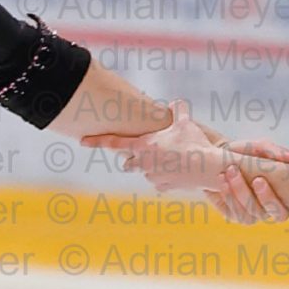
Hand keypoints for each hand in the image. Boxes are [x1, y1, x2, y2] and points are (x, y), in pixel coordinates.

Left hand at [88, 99, 229, 194]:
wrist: (207, 166)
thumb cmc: (194, 142)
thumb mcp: (185, 122)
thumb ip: (178, 110)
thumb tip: (177, 103)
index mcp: (142, 145)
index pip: (113, 142)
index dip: (96, 141)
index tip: (82, 141)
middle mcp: (142, 162)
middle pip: (127, 162)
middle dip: (132, 158)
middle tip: (146, 151)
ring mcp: (151, 176)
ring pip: (143, 171)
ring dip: (150, 166)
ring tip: (169, 159)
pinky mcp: (162, 186)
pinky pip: (157, 181)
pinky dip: (163, 176)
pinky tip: (176, 170)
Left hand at [216, 152, 288, 223]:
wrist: (224, 154)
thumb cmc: (249, 153)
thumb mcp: (262, 148)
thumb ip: (279, 153)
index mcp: (280, 199)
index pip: (281, 213)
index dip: (270, 200)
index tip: (258, 179)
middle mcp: (265, 210)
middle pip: (261, 214)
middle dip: (248, 196)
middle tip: (237, 173)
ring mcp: (247, 214)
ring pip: (244, 216)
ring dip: (235, 193)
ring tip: (228, 171)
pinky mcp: (231, 213)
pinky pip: (230, 212)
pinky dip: (226, 195)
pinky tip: (221, 179)